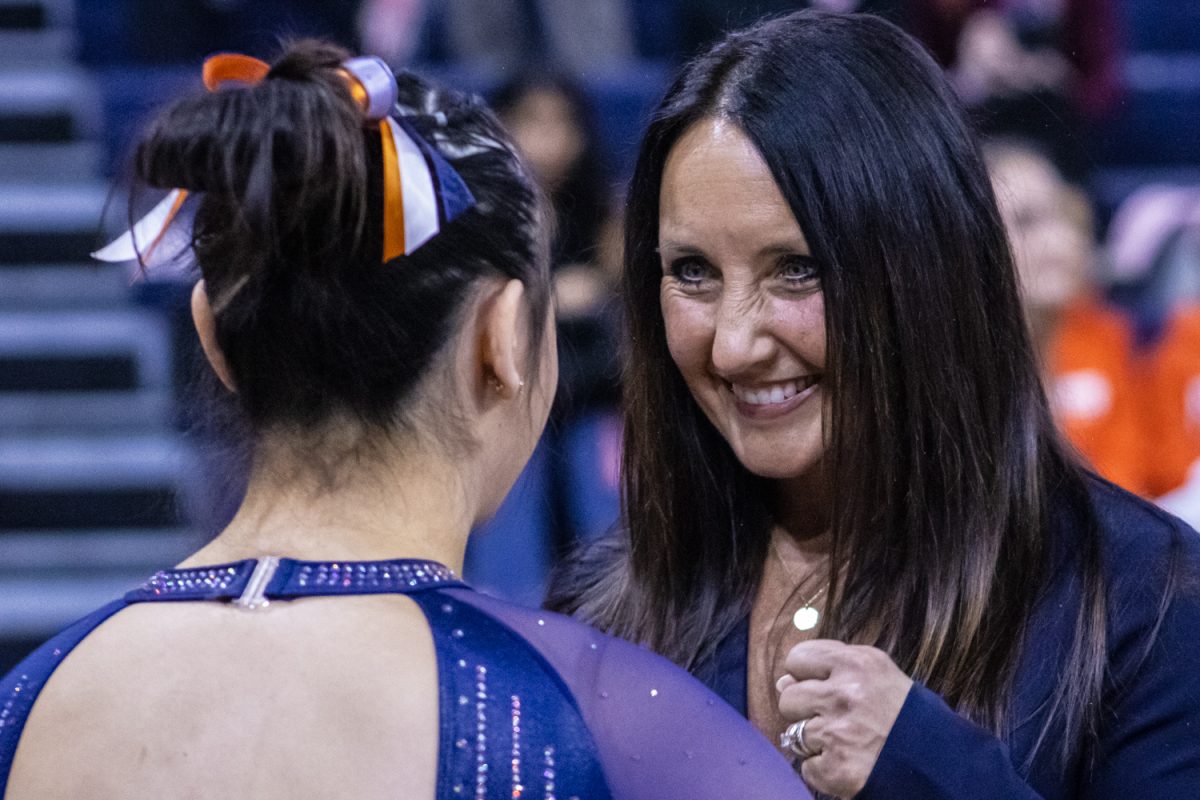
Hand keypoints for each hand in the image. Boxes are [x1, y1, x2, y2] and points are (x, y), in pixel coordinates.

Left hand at [776, 639, 912, 797]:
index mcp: (858, 663)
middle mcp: (844, 693)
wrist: (946, 766)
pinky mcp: (836, 767)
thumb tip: (783, 680)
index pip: (798, 658)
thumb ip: (833, 672)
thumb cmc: (912, 718)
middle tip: (832, 720)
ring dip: (814, 743)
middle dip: (804, 711)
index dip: (804, 675)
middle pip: (789, 697)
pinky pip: (806, 767)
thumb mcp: (880, 678)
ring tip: (844, 744)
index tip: (818, 686)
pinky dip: (823, 771)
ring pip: (794, 734)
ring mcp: (838, 731)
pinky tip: (847, 765)